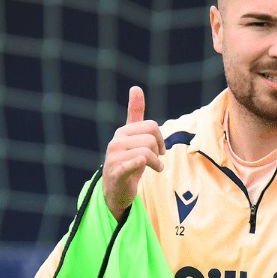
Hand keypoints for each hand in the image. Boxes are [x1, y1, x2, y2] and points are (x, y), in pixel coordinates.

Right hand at [103, 86, 163, 219]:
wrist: (115, 190)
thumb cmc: (128, 162)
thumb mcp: (133, 138)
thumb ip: (135, 114)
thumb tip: (135, 87)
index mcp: (123, 132)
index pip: (151, 126)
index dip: (161, 138)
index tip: (161, 149)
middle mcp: (116, 142)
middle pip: (151, 139)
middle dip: (159, 152)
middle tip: (157, 161)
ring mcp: (114, 157)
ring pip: (147, 153)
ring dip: (156, 164)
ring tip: (155, 169)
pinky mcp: (116, 173)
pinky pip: (131, 163)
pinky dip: (137, 163)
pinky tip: (140, 163)